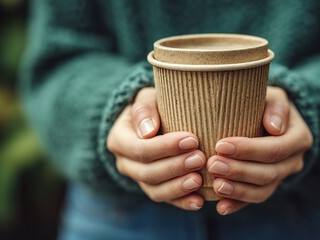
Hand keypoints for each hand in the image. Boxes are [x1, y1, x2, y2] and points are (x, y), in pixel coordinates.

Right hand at [107, 88, 205, 209]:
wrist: (155, 121)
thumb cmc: (153, 106)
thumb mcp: (147, 98)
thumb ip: (144, 109)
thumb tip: (147, 132)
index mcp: (119, 140)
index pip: (140, 148)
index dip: (165, 147)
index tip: (191, 139)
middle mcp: (125, 163)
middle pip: (148, 172)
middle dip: (175, 166)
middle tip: (200, 158)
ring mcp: (139, 179)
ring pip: (155, 190)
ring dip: (178, 187)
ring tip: (199, 180)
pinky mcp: (154, 189)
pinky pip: (166, 200)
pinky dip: (182, 202)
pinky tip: (199, 201)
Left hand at [207, 86, 312, 214]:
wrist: (265, 116)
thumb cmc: (265, 102)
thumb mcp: (274, 95)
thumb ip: (276, 106)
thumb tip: (274, 128)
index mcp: (299, 138)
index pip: (275, 149)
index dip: (249, 150)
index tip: (221, 145)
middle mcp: (294, 161)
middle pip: (268, 173)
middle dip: (239, 171)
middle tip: (212, 164)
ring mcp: (281, 177)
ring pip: (262, 191)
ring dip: (238, 190)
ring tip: (215, 185)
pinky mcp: (267, 187)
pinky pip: (253, 200)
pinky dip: (237, 204)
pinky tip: (221, 206)